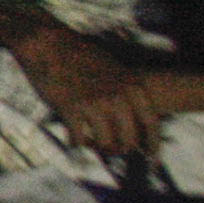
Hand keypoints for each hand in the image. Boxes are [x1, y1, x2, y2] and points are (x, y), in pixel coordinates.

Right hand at [7, 24, 166, 160]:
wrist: (51, 44)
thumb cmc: (81, 55)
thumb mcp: (114, 68)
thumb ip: (126, 89)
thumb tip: (133, 112)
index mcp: (131, 86)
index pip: (151, 123)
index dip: (153, 144)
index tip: (152, 158)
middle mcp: (117, 97)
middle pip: (129, 138)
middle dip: (121, 149)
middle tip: (113, 151)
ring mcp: (94, 103)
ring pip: (105, 143)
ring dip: (99, 148)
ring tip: (92, 145)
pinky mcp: (71, 108)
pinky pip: (79, 138)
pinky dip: (77, 142)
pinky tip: (73, 139)